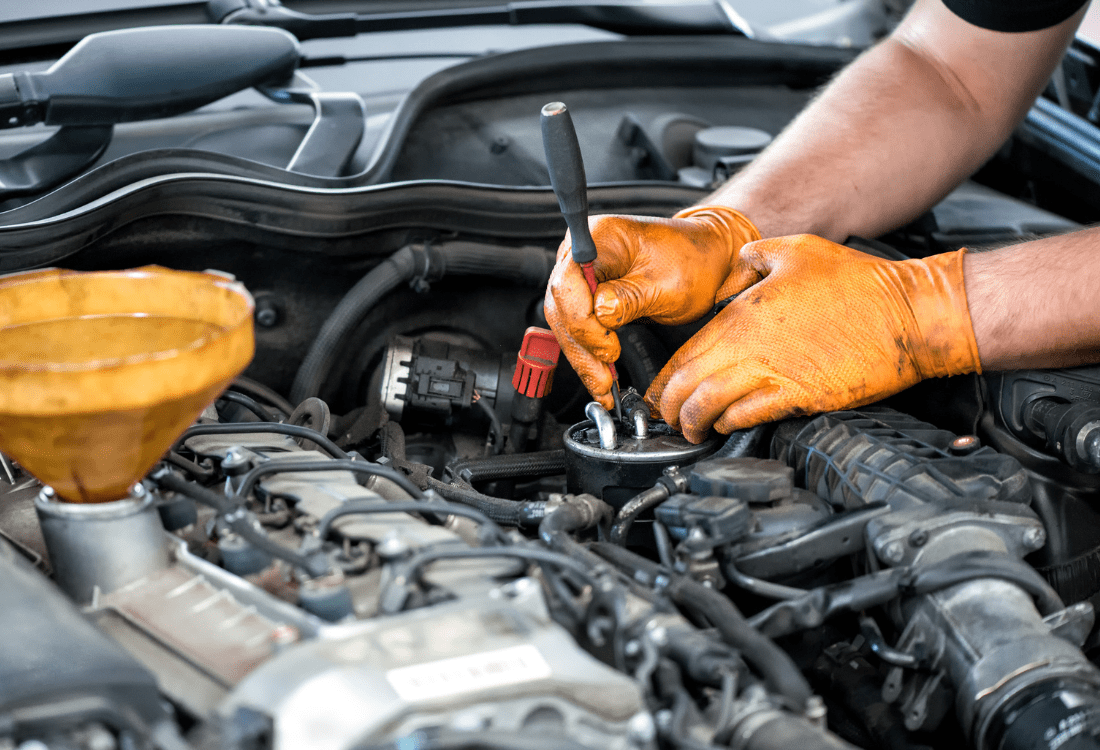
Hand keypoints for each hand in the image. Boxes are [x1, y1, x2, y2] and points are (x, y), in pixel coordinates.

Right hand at [544, 206, 759, 409]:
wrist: (707, 260)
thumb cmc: (693, 261)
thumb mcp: (668, 284)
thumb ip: (630, 298)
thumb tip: (600, 314)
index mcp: (600, 237)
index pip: (569, 282)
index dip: (583, 321)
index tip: (607, 347)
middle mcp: (583, 253)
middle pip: (562, 306)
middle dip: (581, 347)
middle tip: (602, 379)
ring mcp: (583, 274)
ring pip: (565, 322)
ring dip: (582, 356)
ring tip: (602, 386)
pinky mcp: (589, 295)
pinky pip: (578, 326)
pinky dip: (589, 352)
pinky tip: (600, 374)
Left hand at [645, 234, 981, 442]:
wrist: (908, 314)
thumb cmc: (859, 283)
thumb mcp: (795, 250)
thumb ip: (753, 258)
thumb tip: (735, 265)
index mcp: (743, 313)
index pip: (685, 352)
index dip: (664, 378)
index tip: (658, 390)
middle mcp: (751, 345)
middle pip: (688, 384)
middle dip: (669, 407)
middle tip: (665, 417)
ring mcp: (774, 373)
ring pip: (711, 405)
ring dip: (693, 422)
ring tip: (690, 430)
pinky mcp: (800, 396)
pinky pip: (749, 416)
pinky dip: (730, 424)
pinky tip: (726, 426)